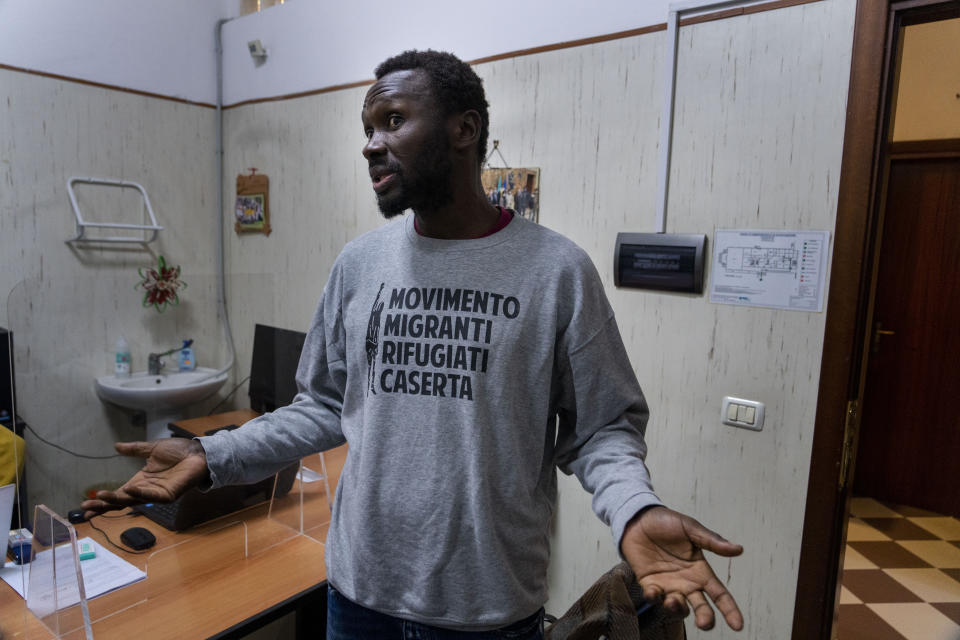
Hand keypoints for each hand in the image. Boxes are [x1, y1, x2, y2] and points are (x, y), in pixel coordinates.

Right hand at [80, 440, 209, 518]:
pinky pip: (152, 497)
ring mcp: (157, 494)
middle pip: (121, 502)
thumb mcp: (152, 449)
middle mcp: (146, 490)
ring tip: (100, 498)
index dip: (103, 499)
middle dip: (103, 506)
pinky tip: (128, 490)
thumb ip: (135, 449)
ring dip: (116, 500)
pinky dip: (140, 493)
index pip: (118, 494)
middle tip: (86, 509)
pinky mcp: (169, 495)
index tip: (85, 503)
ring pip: (133, 501)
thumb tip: (116, 446)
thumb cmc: (179, 451)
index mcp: (140, 481)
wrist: (198, 452)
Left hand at [621, 505, 743, 630]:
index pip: (719, 594)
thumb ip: (711, 541)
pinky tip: (653, 591)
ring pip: (677, 608)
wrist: (638, 519)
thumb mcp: (690, 528)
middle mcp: (687, 582)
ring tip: (674, 601)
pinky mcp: (649, 584)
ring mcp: (668, 585)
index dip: (730, 610)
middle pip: (701, 607)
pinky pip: (653, 598)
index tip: (738, 625)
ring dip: (677, 609)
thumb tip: (738, 549)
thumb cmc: (667, 522)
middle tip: (705, 623)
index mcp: (700, 571)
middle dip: (705, 618)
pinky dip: (654, 598)